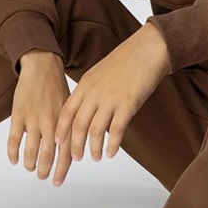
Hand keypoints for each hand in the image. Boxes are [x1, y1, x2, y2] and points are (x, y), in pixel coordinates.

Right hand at [7, 51, 75, 185]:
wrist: (42, 66)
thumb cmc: (57, 87)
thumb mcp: (72, 107)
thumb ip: (72, 127)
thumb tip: (77, 148)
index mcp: (65, 122)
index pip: (66, 152)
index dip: (62, 169)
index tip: (57, 182)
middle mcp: (51, 123)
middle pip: (48, 155)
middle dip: (45, 170)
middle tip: (43, 177)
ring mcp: (34, 119)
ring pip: (31, 150)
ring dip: (30, 163)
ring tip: (30, 168)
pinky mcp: (19, 115)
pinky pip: (14, 139)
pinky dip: (13, 152)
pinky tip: (14, 160)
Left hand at [53, 23, 168, 161]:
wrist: (148, 48)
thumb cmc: (127, 61)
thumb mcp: (100, 73)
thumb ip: (91, 91)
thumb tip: (87, 110)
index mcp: (86, 84)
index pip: (67, 111)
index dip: (61, 129)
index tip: (58, 143)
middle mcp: (95, 92)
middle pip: (78, 125)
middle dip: (75, 145)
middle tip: (76, 158)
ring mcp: (111, 98)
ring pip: (96, 130)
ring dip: (94, 148)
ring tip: (96, 158)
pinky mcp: (129, 103)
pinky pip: (117, 130)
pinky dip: (112, 145)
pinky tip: (111, 153)